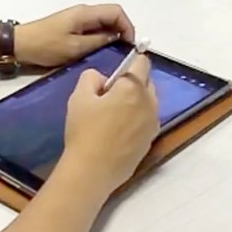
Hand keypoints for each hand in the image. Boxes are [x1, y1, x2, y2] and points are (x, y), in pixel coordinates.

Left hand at [15, 4, 133, 67]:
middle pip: (111, 15)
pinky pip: (93, 28)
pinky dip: (101, 37)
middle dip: (121, 31)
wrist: (20, 44)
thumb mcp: (75, 47)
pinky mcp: (72, 26)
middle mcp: (83, 12)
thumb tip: (117, 38)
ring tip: (113, 53)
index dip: (127, 27)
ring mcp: (77, 18)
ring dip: (111, 35)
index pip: (116, 12)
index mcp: (85, 13)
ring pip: (103, 22)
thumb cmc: (46, 45)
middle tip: (123, 52)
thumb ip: (98, 41)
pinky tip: (98, 51)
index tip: (129, 46)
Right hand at [63, 56, 158, 191]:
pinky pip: (146, 121)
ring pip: (148, 103)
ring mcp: (152, 125)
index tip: (118, 69)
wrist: (92, 171)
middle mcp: (149, 104)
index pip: (142, 63)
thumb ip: (91, 77)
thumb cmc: (85, 129)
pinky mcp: (150, 142)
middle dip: (133, 82)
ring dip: (136, 101)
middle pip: (147, 82)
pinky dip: (136, 118)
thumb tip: (102, 80)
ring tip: (113, 113)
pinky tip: (117, 130)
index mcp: (133, 88)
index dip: (131, 60)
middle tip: (109, 93)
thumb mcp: (79, 96)